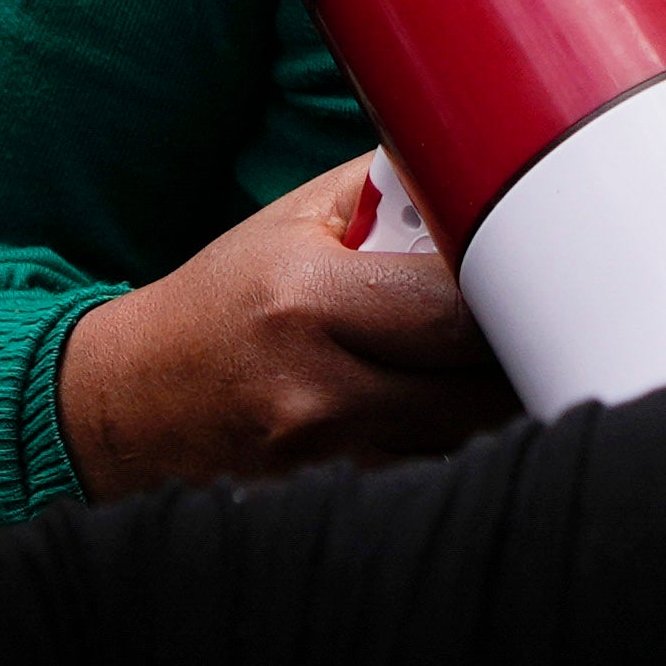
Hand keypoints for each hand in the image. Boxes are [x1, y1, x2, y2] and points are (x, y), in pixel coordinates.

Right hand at [55, 157, 517, 500]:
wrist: (128, 404)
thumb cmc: (222, 301)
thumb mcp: (292, 221)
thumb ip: (389, 188)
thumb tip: (484, 165)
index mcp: (305, 299)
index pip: (456, 306)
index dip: (512, 290)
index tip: (536, 274)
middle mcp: (315, 389)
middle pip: (476, 386)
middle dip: (517, 349)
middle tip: (537, 320)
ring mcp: (322, 460)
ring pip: (463, 441)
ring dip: (492, 404)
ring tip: (491, 362)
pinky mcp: (326, 500)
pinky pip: (428, 476)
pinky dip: (454, 447)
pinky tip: (448, 413)